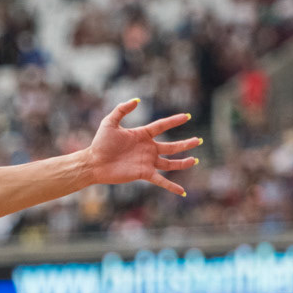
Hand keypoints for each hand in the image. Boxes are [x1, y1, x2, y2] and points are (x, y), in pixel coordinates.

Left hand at [85, 99, 201, 196]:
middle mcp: (147, 148)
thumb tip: (137, 100)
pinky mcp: (144, 173)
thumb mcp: (109, 122)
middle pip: (171, 146)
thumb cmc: (100, 143)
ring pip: (169, 163)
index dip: (174, 121)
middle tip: (198, 140)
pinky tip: (182, 192)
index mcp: (142, 135)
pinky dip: (171, 186)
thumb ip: (122, 110)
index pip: (162, 126)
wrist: (93, 163)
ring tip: (195, 160)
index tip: (187, 116)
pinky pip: (161, 180)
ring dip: (182, 163)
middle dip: (185, 144)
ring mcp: (147, 161)